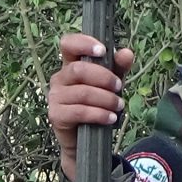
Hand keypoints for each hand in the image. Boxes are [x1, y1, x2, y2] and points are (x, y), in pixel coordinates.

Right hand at [48, 34, 134, 181]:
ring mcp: (55, 97)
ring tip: (119, 106)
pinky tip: (111, 118)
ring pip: (82, 92)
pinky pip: (79, 111)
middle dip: (104, 78)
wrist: (86, 138)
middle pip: (78, 69)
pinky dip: (99, 114)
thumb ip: (118, 68)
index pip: (68, 44)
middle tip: (119, 87)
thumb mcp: (111, 84)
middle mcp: (59, 78)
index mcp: (70, 65)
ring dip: (106, 99)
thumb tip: (127, 53)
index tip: (103, 51)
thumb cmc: (97, 104)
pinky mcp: (56, 115)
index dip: (83, 44)